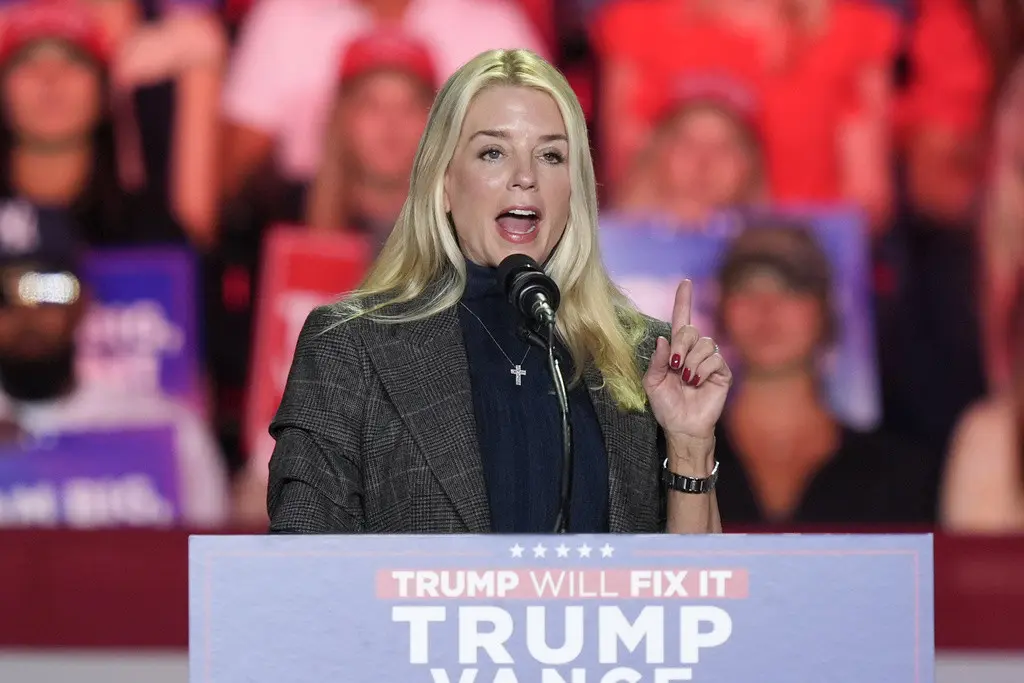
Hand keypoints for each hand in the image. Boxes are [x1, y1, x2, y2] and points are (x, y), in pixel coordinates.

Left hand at [642, 279, 731, 442]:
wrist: (681, 426)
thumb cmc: (666, 405)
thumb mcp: (652, 382)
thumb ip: (656, 360)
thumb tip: (663, 339)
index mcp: (677, 349)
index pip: (682, 319)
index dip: (683, 300)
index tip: (685, 282)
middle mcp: (695, 351)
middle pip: (692, 330)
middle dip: (680, 345)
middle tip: (674, 365)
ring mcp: (710, 361)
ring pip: (705, 344)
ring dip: (691, 361)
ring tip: (686, 379)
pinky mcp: (722, 372)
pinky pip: (714, 359)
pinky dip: (702, 370)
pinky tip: (696, 382)